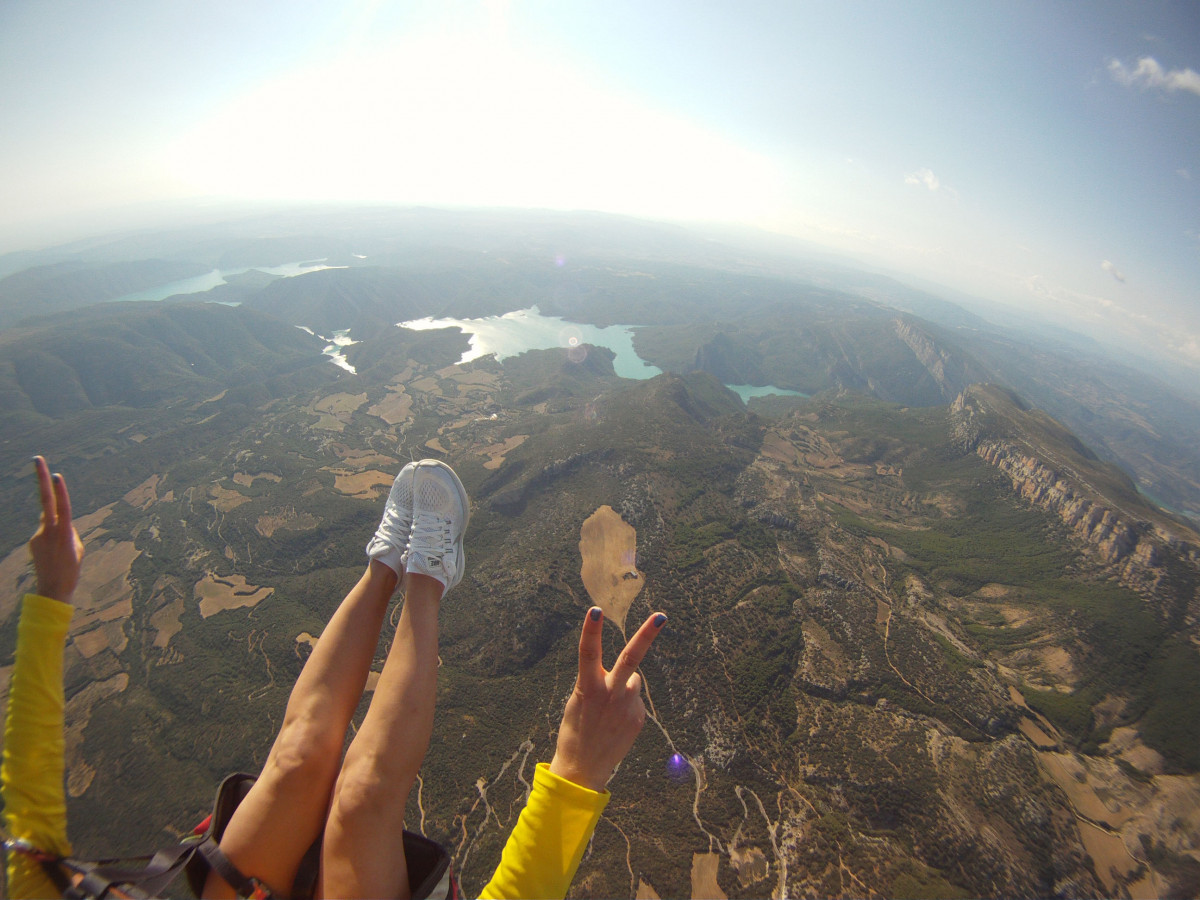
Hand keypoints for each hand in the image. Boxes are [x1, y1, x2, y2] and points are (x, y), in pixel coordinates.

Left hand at [28, 456, 84, 603]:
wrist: (53, 589)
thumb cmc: (71, 568)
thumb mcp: (77, 546)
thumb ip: (68, 529)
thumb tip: (58, 519)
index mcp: (63, 531)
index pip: (61, 506)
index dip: (59, 490)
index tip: (55, 474)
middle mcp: (48, 530)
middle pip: (45, 500)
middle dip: (41, 478)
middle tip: (37, 458)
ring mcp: (38, 535)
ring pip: (50, 523)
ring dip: (58, 532)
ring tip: (62, 554)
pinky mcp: (33, 542)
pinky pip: (46, 534)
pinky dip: (53, 541)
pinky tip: (55, 556)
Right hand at [549, 607, 666, 791]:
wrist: (582, 769)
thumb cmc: (576, 730)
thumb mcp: (579, 701)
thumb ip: (600, 683)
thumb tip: (630, 676)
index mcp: (588, 687)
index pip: (588, 652)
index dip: (591, 630)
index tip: (596, 610)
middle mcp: (609, 694)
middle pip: (630, 658)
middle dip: (646, 635)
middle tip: (661, 616)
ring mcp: (626, 707)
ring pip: (633, 681)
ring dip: (624, 687)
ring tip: (608, 712)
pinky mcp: (638, 719)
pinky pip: (635, 701)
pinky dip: (627, 707)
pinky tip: (615, 725)